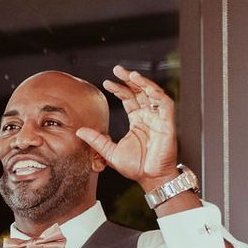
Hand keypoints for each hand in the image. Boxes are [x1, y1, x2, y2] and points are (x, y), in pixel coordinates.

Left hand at [78, 65, 178, 185]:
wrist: (150, 178)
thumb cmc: (135, 167)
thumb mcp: (110, 152)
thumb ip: (96, 140)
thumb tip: (79, 130)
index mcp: (137, 120)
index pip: (129, 99)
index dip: (119, 89)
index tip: (106, 83)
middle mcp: (148, 116)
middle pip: (140, 91)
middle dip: (130, 79)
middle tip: (117, 69)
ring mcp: (159, 118)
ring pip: (153, 94)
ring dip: (143, 83)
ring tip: (131, 75)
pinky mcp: (168, 124)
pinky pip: (165, 104)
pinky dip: (157, 95)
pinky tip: (147, 88)